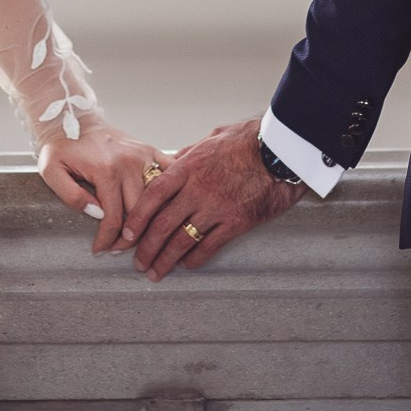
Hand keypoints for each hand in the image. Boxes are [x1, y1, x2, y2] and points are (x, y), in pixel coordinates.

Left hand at [38, 120, 173, 253]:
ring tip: (138, 235)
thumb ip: (70, 195)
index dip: (108, 239)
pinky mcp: (150, 150)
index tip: (102, 250)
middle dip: (130, 237)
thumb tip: (96, 213)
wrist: (73, 118)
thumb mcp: (52, 171)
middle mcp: (128, 162)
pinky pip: (167, 175)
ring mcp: (143, 155)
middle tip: (119, 249)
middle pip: (139, 213)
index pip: (114, 218)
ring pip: (157, 199)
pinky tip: (159, 208)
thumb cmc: (61, 147)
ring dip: (150, 220)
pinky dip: (168, 193)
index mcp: (105, 170)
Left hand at [124, 118, 304, 280]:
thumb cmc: (249, 140)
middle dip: (146, 247)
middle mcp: (198, 189)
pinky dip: (194, 259)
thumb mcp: (212, 138)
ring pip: (182, 240)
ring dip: (165, 260)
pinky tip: (186, 265)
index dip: (137, 217)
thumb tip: (172, 163)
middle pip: (163, 224)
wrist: (282, 150)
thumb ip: (189, 154)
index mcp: (189, 167)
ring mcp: (217, 208)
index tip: (128, 233)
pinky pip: (210, 246)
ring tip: (156, 272)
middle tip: (138, 262)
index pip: (153, 195)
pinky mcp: (237, 222)